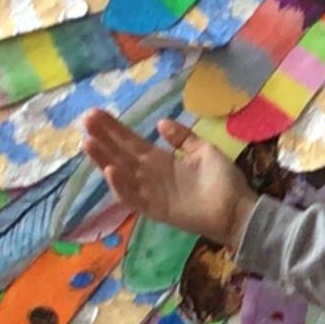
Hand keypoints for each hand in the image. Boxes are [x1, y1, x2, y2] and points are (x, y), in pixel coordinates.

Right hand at [81, 109, 253, 248]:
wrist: (239, 210)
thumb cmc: (224, 181)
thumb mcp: (204, 151)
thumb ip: (183, 138)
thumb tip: (160, 122)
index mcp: (162, 160)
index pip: (131, 142)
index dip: (114, 129)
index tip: (95, 113)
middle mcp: (151, 175)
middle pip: (121, 154)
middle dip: (103, 138)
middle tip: (85, 120)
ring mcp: (151, 192)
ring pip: (121, 174)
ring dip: (104, 159)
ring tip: (88, 142)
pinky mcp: (156, 209)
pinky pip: (133, 198)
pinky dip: (121, 186)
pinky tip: (111, 170)